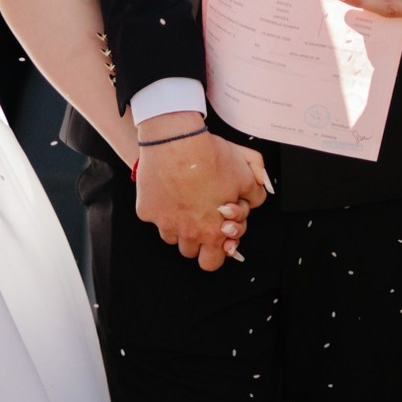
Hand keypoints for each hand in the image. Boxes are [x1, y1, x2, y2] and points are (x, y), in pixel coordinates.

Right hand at [134, 117, 269, 272]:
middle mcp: (187, 231)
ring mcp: (164, 222)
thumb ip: (254, 195)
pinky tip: (169, 190)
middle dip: (198, 239)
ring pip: (171, 236)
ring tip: (185, 201)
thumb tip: (254, 202)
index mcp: (211, 230)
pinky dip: (161, 208)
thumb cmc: (208, 156)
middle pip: (190, 251)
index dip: (217, 251)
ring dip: (178, 225)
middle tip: (202, 218)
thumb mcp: (246, 175)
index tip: (217, 239)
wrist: (177, 139)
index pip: (212, 262)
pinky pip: (154, 217)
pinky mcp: (147, 211)